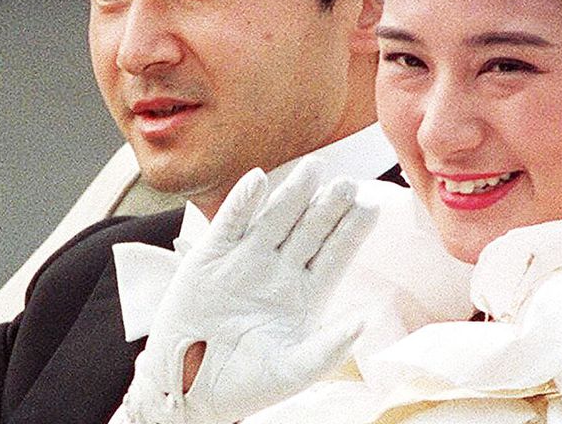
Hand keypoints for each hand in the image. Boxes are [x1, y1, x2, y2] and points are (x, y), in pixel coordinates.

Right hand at [123, 158, 376, 423]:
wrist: (188, 392)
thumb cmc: (246, 384)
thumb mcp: (294, 371)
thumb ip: (329, 347)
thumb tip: (364, 320)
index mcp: (306, 293)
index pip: (335, 253)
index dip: (352, 230)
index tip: (372, 206)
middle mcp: (279, 270)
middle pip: (309, 229)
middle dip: (329, 205)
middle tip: (348, 182)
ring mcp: (245, 260)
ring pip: (275, 219)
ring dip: (293, 193)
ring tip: (314, 169)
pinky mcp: (210, 257)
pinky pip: (230, 223)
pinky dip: (242, 202)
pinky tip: (258, 180)